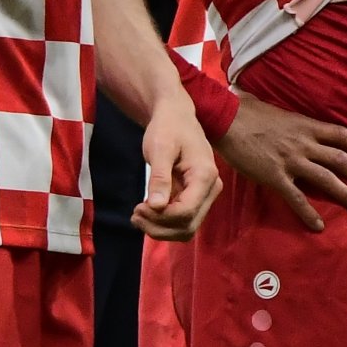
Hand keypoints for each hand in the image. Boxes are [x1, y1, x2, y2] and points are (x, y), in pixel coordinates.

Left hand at [132, 101, 222, 240]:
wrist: (176, 117)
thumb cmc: (168, 128)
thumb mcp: (160, 148)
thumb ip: (159, 177)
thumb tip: (156, 206)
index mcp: (205, 175)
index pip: (186, 212)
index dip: (160, 217)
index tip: (138, 206)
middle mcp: (211, 188)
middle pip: (187, 226)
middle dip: (159, 227)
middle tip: (135, 214)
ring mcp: (205, 194)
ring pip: (186, 228)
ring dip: (160, 229)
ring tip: (138, 215)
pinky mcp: (196, 197)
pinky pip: (182, 220)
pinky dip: (163, 223)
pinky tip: (147, 211)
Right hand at [215, 93, 346, 231]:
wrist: (228, 119)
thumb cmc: (252, 113)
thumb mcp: (284, 114)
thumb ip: (298, 124)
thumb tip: (304, 126)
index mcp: (307, 126)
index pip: (342, 135)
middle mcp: (304, 143)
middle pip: (340, 159)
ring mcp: (290, 160)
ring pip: (325, 178)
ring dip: (344, 193)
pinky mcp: (275, 176)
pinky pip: (296, 197)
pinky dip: (309, 212)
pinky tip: (319, 225)